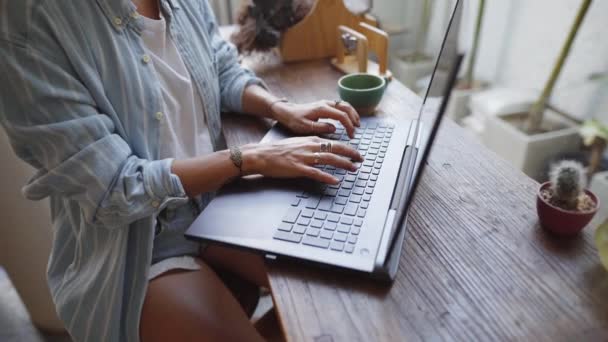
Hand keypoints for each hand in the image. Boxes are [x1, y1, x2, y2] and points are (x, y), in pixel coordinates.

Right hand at [241, 136, 362, 183]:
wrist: (262, 155)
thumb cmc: (279, 151)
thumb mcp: (298, 143)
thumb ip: (312, 145)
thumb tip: (325, 149)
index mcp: (311, 140)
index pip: (334, 143)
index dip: (348, 148)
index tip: (357, 154)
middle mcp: (310, 146)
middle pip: (335, 148)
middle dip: (351, 154)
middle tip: (361, 159)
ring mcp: (304, 157)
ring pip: (329, 159)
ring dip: (343, 164)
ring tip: (353, 168)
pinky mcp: (298, 168)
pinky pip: (316, 173)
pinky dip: (327, 177)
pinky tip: (335, 181)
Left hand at [271, 100, 360, 138]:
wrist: (286, 112)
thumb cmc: (294, 120)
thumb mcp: (305, 127)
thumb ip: (320, 128)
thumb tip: (334, 128)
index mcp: (322, 109)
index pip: (341, 116)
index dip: (349, 126)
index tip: (351, 135)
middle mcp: (325, 104)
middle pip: (346, 108)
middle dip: (354, 119)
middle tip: (356, 130)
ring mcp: (326, 103)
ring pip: (344, 105)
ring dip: (353, 113)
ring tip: (357, 124)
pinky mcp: (325, 104)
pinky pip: (340, 105)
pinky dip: (348, 111)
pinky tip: (349, 118)